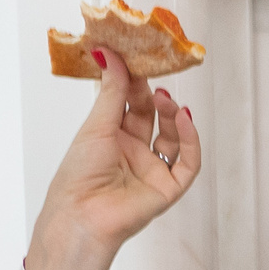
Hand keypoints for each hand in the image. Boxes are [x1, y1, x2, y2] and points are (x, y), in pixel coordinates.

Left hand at [24, 52, 203, 269]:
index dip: (136, 84)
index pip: (130, 105)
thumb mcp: (96, 125)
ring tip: (166, 99)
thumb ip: (111, 91)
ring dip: (172, 116)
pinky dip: (189, 140)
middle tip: (156, 76)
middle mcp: (133, 153)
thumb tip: (107, 54)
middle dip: (155, 97)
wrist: (82, 216)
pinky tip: (183, 119)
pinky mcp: (169, 188)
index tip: (138, 60)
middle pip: (152, 118)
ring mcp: (152, 171)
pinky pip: (188, 162)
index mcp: (110, 139)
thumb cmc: (78, 174)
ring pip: (173, 138)